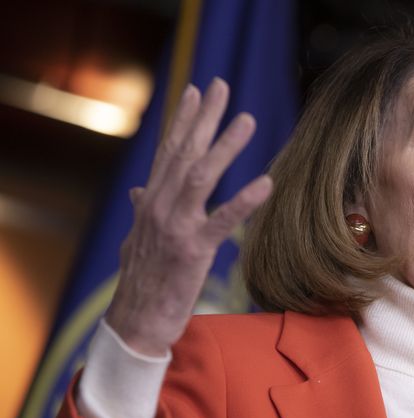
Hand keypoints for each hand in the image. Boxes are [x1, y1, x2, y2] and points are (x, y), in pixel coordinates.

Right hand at [105, 78, 271, 356]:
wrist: (134, 323)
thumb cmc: (143, 281)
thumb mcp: (138, 239)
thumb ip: (143, 209)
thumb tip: (137, 189)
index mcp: (150, 202)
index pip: (168, 151)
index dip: (184, 120)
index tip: (198, 91)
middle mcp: (158, 207)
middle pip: (184, 153)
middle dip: (204, 118)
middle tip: (222, 85)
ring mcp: (174, 227)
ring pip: (200, 177)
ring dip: (225, 146)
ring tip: (248, 119)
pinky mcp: (192, 251)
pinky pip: (222, 221)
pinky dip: (243, 201)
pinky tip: (266, 182)